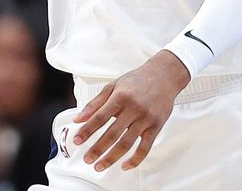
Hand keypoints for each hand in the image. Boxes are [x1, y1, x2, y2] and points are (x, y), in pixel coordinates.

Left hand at [72, 50, 189, 170]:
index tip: (77, 140)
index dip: (87, 130)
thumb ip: (95, 103)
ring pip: (127, 143)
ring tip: (100, 165)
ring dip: (112, 157)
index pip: (100, 117)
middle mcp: (133, 108)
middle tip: (87, 159)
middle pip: (112, 134)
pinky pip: (145, 148)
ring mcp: (146, 118)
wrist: (164, 75)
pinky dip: (135, 160)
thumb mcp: (113, 85)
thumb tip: (79, 119)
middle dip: (97, 149)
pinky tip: (125, 166)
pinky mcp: (156, 126)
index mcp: (120, 96)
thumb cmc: (137, 80)